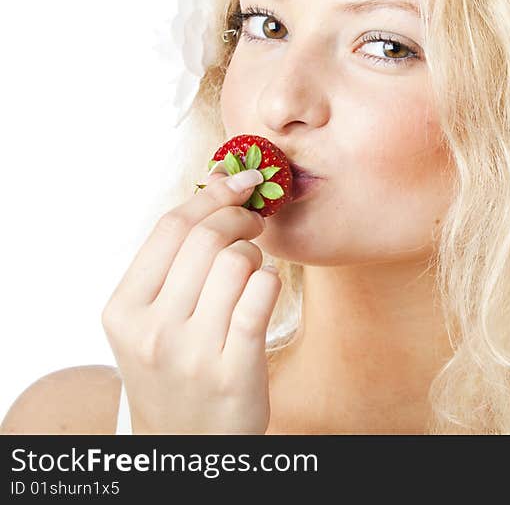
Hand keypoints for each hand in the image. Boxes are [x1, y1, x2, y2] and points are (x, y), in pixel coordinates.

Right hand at [102, 164, 280, 433]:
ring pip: (238, 262)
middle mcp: (152, 329)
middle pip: (207, 238)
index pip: (171, 227)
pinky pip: (262, 295)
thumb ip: (175, 259)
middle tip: (254, 222)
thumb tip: (217, 183)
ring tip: (251, 272)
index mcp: (123, 309)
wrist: (185, 444)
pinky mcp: (234, 369)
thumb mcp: (151, 319)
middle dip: (240, 218)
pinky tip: (265, 288)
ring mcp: (192, 352)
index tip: (240, 180)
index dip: (212, 195)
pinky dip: (270, 280)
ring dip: (255, 255)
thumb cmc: (173, 368)